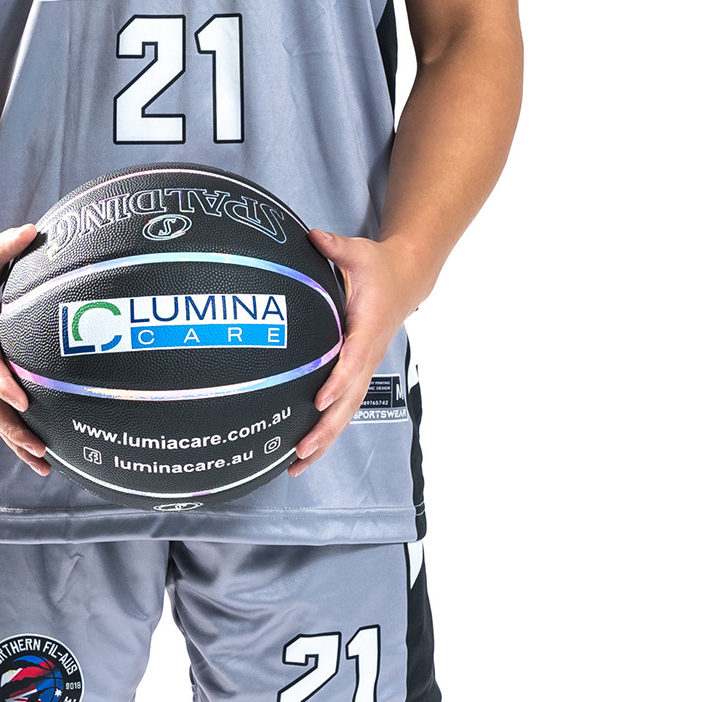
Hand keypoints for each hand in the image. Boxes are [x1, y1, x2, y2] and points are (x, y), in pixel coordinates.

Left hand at [286, 229, 422, 478]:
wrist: (406, 280)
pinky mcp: (358, 375)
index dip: (337, 382)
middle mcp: (368, 356)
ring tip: (296, 464)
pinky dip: (327, 431)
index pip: (352, 361)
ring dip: (324, 440)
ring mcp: (364, 369)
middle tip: (301, 448)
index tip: (318, 400)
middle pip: (348, 400)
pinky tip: (304, 451)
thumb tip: (314, 236)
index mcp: (367, 329)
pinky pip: (343, 408)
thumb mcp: (359, 252)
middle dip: (325, 428)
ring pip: (346, 412)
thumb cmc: (378, 268)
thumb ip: (335, 246)